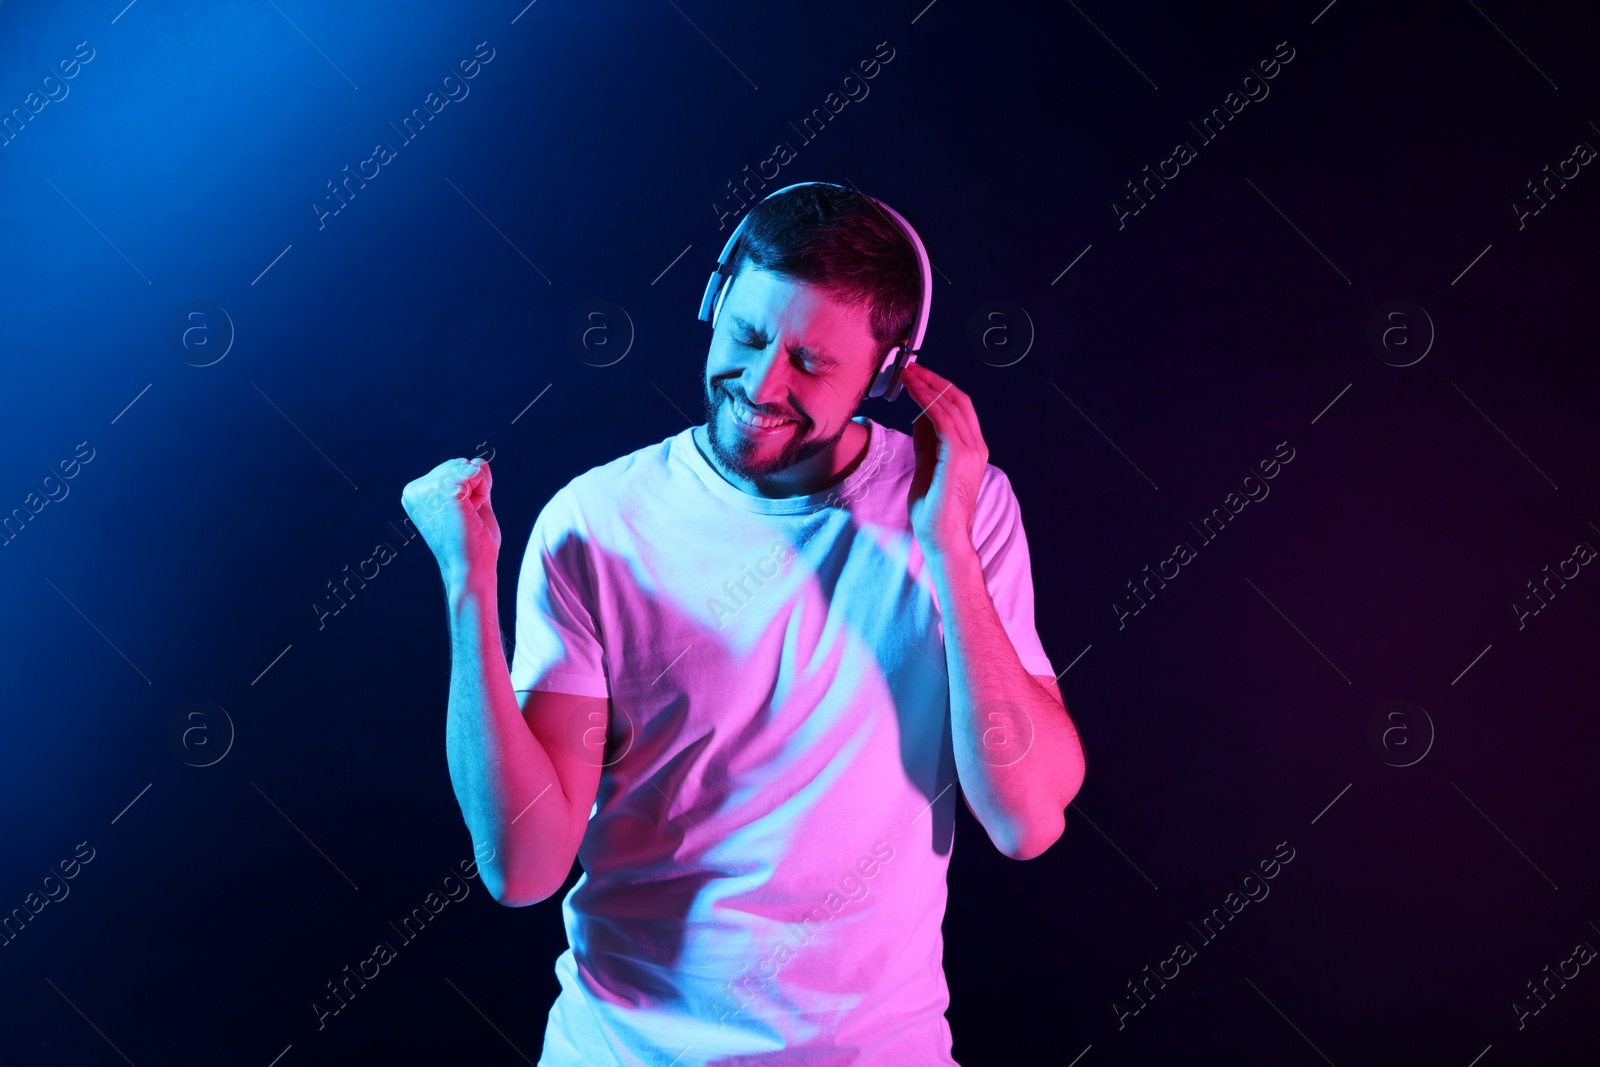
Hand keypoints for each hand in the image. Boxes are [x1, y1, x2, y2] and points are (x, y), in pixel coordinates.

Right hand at [400, 457, 501, 590]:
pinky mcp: (445, 490)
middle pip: (462, 464)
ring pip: (470, 467)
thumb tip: (477, 461)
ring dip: (479, 492)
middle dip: (475, 489)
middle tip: (466, 518)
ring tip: (467, 517)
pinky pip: (477, 472)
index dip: (469, 491)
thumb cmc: (472, 543)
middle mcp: (415, 489)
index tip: (461, 517)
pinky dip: (483, 492)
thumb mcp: (470, 504)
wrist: (471, 569)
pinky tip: (471, 514)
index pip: (454, 468)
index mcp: (415, 493)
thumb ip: (471, 482)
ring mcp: (428, 488)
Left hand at [900, 362, 987, 562]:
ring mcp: (971, 450)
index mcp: (972, 449)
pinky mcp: (958, 456)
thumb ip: (927, 442)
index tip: (918, 376)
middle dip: (934, 380)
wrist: (943, 537)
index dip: (939, 388)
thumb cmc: (933, 509)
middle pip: (958, 400)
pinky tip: (912, 390)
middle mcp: (976, 446)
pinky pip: (942, 418)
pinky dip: (926, 400)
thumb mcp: (927, 466)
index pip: (959, 408)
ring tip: (907, 373)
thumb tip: (920, 415)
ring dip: (927, 385)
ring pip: (950, 405)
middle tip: (911, 367)